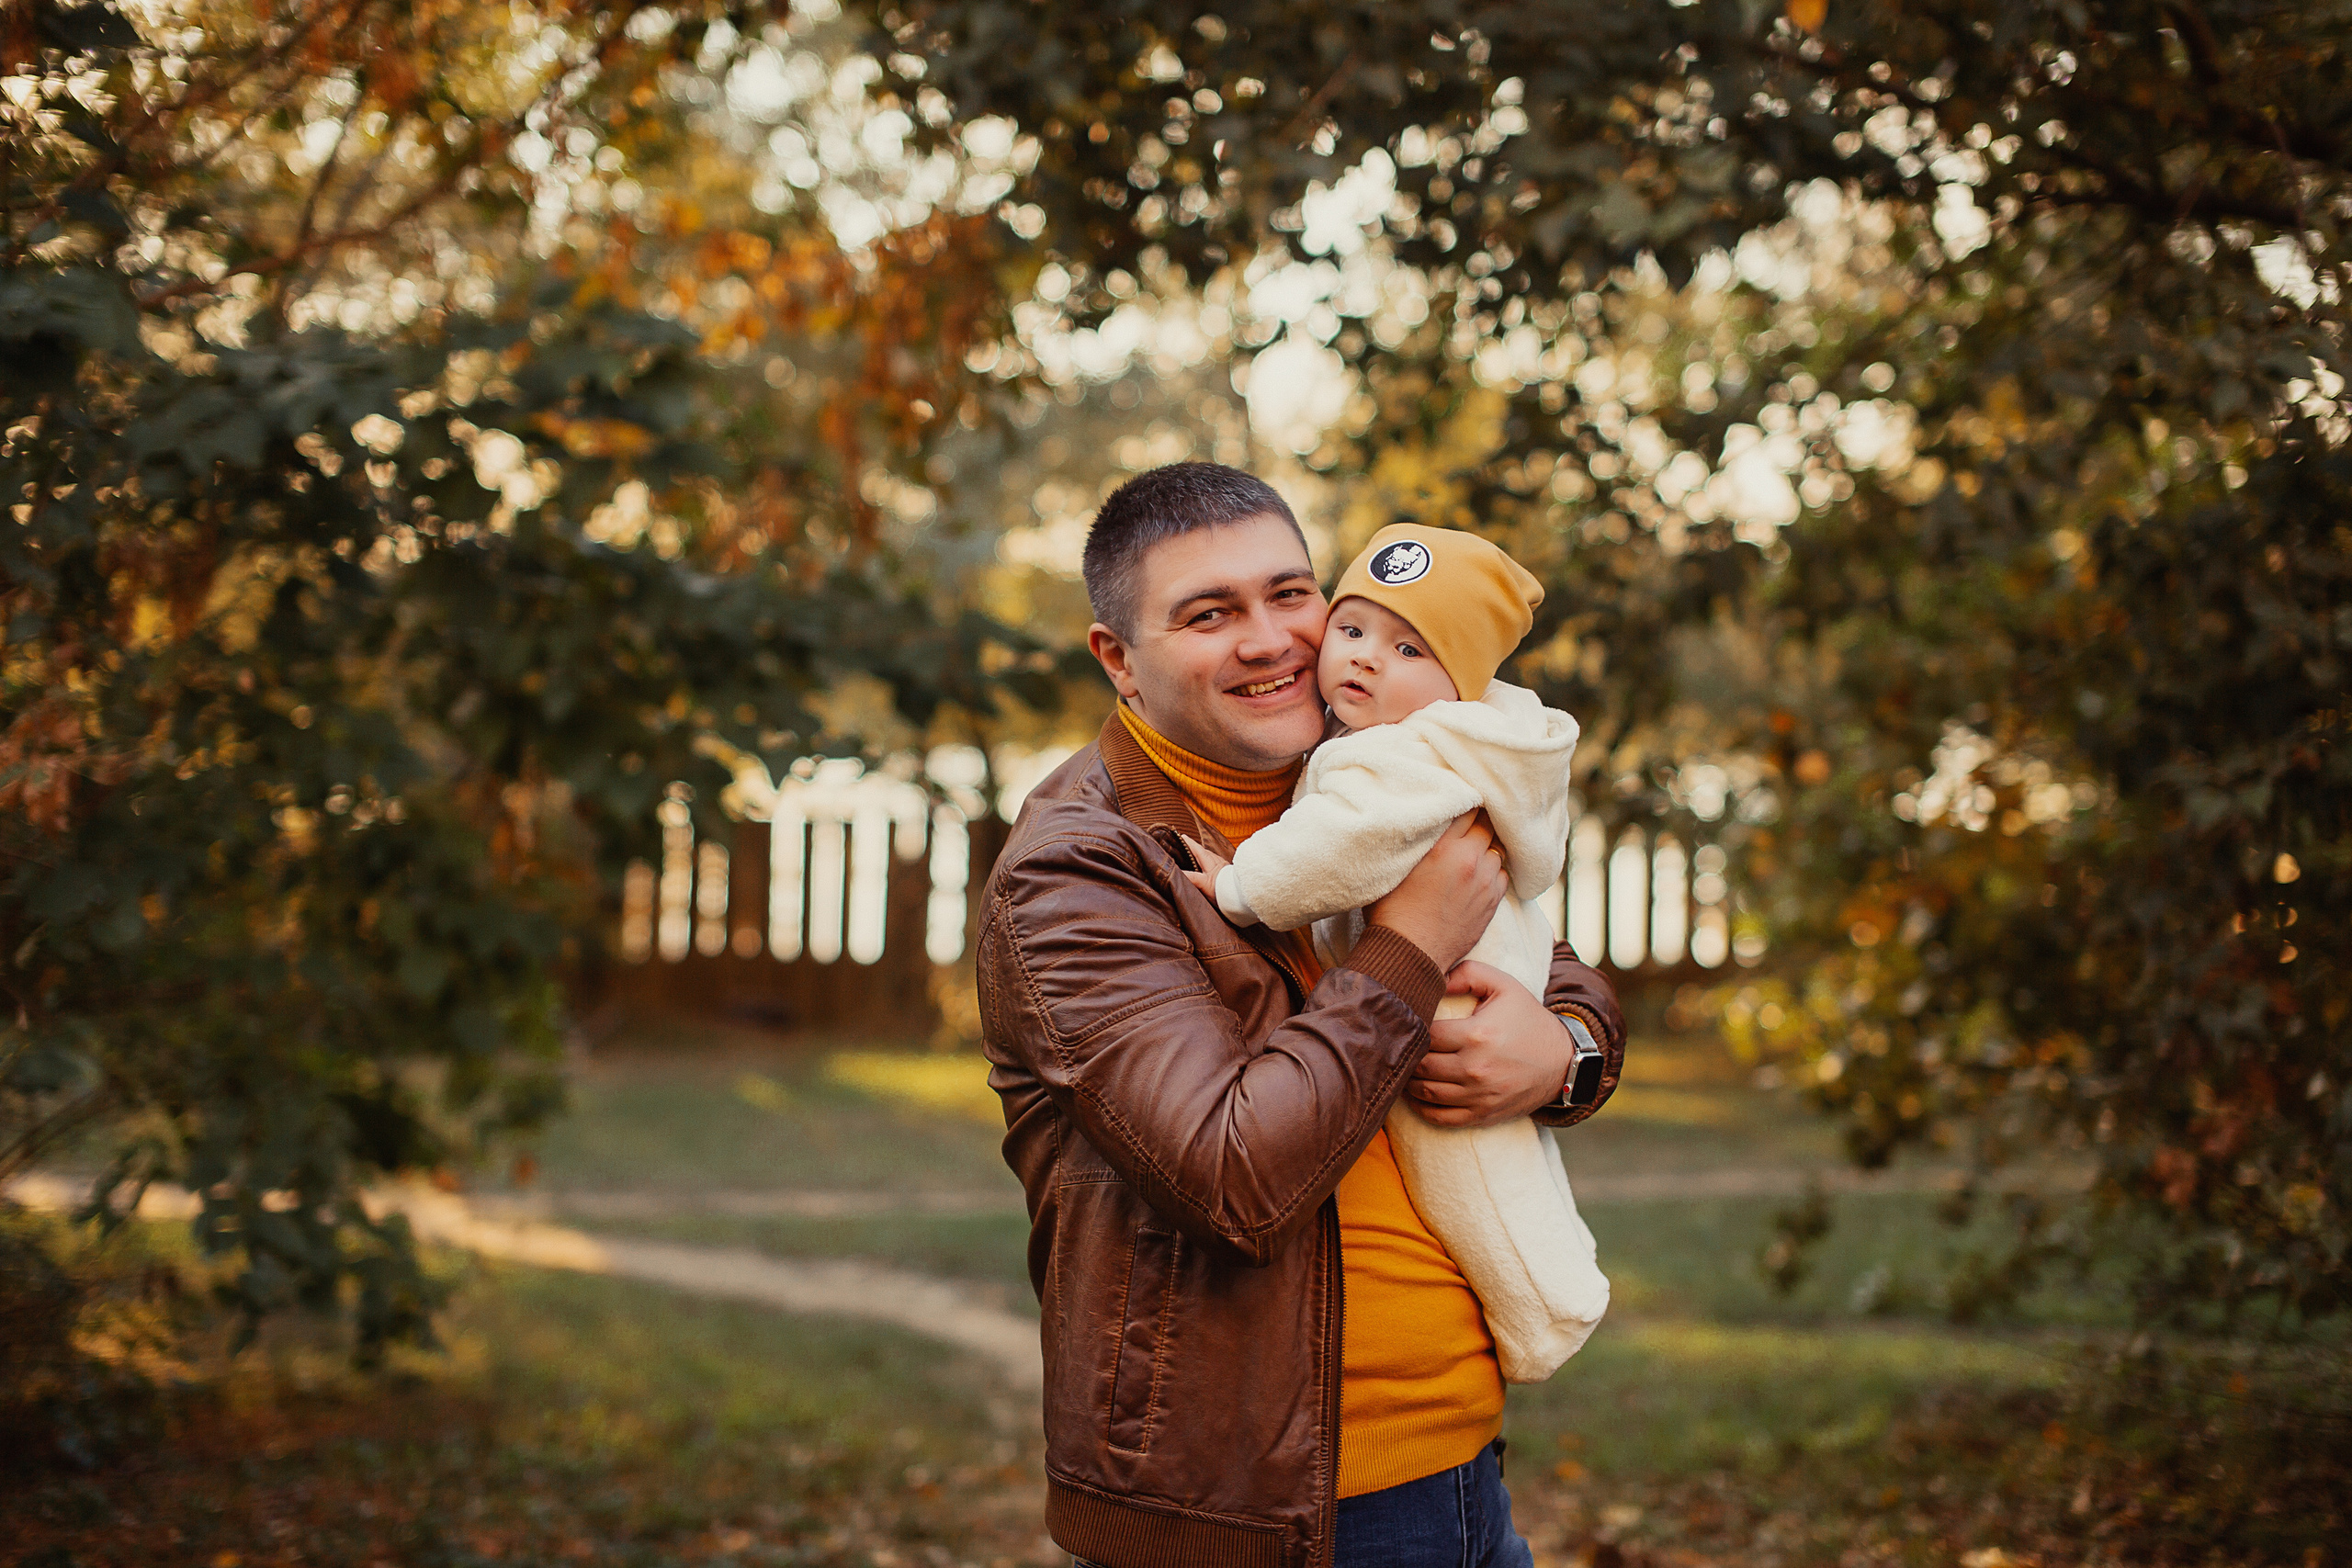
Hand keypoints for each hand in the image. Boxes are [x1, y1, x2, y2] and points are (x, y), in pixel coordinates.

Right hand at [1176, 834, 1231, 903]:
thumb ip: (1191, 877)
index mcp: (1209, 861)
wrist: (1239, 895)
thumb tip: (1178, 872)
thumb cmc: (1222, 889)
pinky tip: (1205, 867)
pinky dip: (1207, 862)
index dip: (1189, 843)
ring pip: (1209, 857)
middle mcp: (1216, 861)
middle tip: (1184, 844)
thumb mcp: (1204, 883)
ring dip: (1201, 854)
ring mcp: (1221, 866)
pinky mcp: (1225, 872)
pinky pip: (1214, 863)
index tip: (1181, 836)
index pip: (1197, 849)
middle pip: (1203, 851)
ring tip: (1193, 855)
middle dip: (1194, 847)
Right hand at [1366, 812, 1507, 970]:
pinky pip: (1502, 875)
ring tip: (1471, 854)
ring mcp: (1484, 882)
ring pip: (1497, 851)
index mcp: (1443, 847)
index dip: (1464, 804)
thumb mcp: (1394, 869)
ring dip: (1486, 849)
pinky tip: (1478, 877)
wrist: (1409, 955)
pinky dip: (1492, 871)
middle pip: (1487, 826)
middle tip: (1466, 827)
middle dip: (1478, 824)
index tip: (1459, 806)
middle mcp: (1469, 860)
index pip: (1468, 809)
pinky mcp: (1492, 903)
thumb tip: (1418, 827)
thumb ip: (1412, 843)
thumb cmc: (1392, 913)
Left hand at [1407, 961, 1575, 1126]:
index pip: (1426, 1034)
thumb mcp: (1504, 985)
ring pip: (1426, 1093)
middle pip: (1421, 1065)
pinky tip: (1417, 1095)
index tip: (1410, 1023)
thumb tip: (1433, 979)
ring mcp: (1479, 1096)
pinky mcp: (1483, 1115)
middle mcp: (1476, 1069)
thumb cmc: (1527, 1019)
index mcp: (1477, 1035)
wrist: (1562, 1060)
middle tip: (1403, 1046)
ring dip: (1410, 1082)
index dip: (1413, 1028)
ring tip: (1406, 1067)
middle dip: (1408, 1055)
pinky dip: (1423, 1108)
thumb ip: (1467, 973)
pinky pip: (1441, 1118)